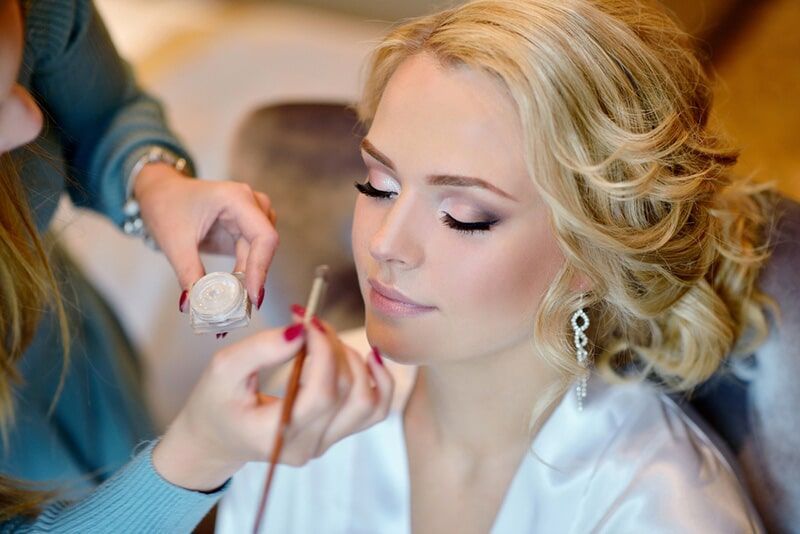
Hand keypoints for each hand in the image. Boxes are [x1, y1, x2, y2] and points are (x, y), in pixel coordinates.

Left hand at [134, 163, 276, 306]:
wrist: (160, 193)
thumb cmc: (166, 205)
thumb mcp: (174, 240)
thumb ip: (187, 273)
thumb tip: (192, 305)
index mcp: (236, 198)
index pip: (264, 236)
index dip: (261, 268)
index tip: (253, 297)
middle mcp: (251, 204)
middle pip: (264, 248)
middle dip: (253, 279)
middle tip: (240, 310)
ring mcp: (251, 216)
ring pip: (261, 254)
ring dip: (250, 279)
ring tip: (234, 304)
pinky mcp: (246, 230)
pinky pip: (253, 256)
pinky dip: (244, 275)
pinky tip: (234, 293)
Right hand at [151, 319, 393, 491]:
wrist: (216, 436)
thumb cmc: (216, 402)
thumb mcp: (223, 369)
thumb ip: (261, 349)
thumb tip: (302, 330)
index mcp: (274, 435)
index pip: (322, 394)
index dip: (324, 350)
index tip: (307, 319)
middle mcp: (305, 447)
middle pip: (346, 393)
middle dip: (334, 347)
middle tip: (312, 323)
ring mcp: (324, 444)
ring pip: (366, 401)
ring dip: (354, 360)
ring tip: (325, 340)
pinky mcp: (335, 435)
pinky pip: (375, 411)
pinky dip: (381, 382)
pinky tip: (370, 357)